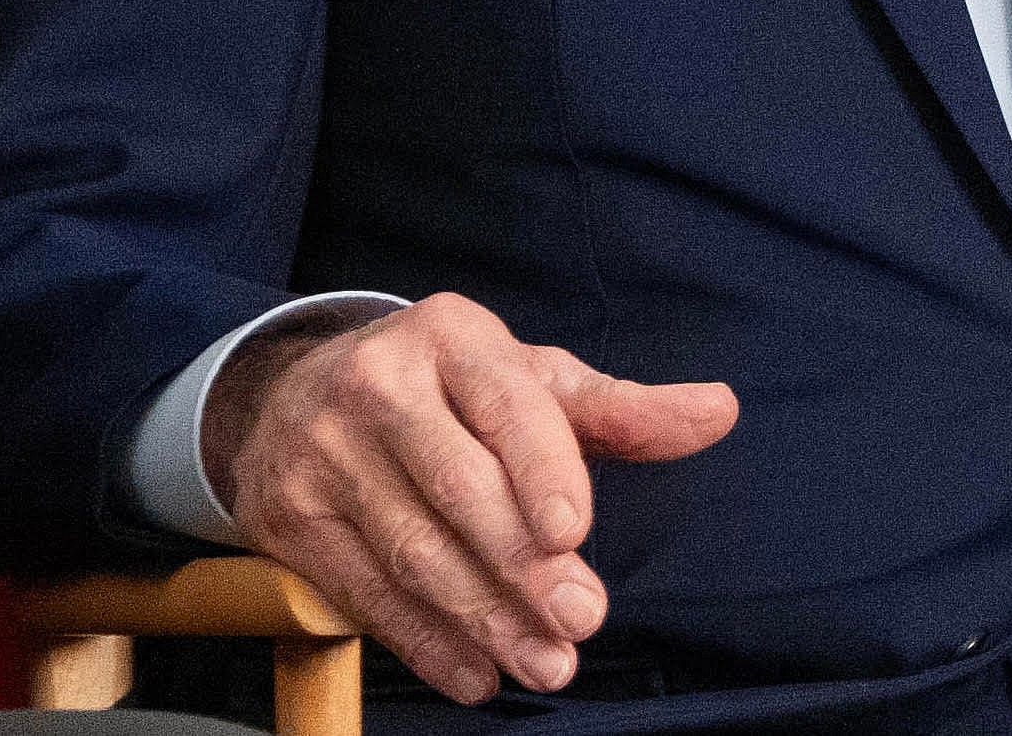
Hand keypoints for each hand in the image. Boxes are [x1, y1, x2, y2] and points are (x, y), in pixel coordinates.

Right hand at [200, 294, 739, 702]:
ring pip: (414, 551)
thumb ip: (622, 409)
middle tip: (580, 622)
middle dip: (522, 566)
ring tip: (545, 665)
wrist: (294, 395)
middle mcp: (378, 384)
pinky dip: (424, 643)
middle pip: (458, 490)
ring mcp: (325, 453)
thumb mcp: (529, 382)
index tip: (575, 533)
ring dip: (484, 620)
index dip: (540, 469)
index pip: (504, 404)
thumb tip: (720, 411)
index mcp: (450, 337)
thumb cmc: (447, 392)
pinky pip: (366, 593)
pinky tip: (477, 674)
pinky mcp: (291, 518)